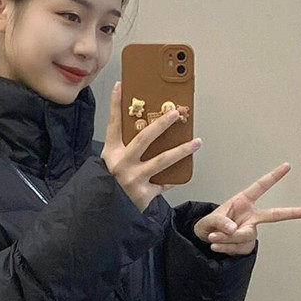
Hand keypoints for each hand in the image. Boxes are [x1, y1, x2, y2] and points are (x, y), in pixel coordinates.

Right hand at [101, 80, 201, 212]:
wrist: (104, 214)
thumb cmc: (108, 187)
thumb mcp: (108, 165)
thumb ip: (123, 150)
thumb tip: (145, 131)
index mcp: (111, 154)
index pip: (113, 124)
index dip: (116, 104)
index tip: (122, 85)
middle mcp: (121, 164)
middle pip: (144, 138)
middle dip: (162, 124)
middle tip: (176, 113)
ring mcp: (133, 179)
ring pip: (162, 160)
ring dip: (182, 150)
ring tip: (196, 142)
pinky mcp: (144, 194)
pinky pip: (164, 183)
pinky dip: (172, 178)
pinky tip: (182, 173)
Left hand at [192, 163, 300, 254]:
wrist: (206, 240)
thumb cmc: (209, 224)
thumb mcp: (208, 220)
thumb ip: (218, 222)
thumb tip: (233, 228)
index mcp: (243, 202)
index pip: (260, 187)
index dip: (273, 176)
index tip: (286, 166)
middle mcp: (250, 216)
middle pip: (274, 215)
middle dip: (293, 213)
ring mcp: (251, 231)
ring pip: (243, 236)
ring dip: (225, 239)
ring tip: (213, 237)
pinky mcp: (247, 245)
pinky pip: (238, 248)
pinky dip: (225, 248)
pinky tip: (217, 245)